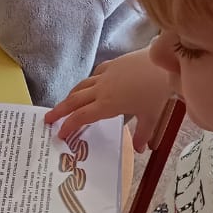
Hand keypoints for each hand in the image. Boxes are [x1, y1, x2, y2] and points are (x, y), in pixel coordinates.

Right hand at [45, 48, 172, 151]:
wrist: (164, 62)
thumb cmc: (157, 91)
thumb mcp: (151, 116)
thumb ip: (143, 134)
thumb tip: (139, 150)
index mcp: (107, 105)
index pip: (81, 117)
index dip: (68, 126)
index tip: (59, 134)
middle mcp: (101, 90)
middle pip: (74, 101)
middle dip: (59, 111)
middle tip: (47, 120)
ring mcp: (105, 75)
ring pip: (81, 87)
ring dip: (70, 97)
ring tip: (64, 104)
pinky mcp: (111, 65)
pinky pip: (94, 75)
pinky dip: (87, 84)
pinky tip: (89, 86)